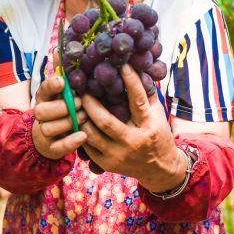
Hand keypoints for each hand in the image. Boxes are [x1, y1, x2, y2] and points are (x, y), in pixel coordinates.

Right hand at [32, 74, 86, 159]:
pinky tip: (83, 135)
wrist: (52, 136)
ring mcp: (45, 132)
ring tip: (84, 117)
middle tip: (79, 103)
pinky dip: (71, 142)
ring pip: (50, 128)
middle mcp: (41, 114)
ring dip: (68, 122)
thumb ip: (62, 71)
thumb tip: (59, 48)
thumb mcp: (63, 90)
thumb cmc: (63, 107)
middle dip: (62, 107)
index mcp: (44, 97)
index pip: (43, 89)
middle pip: (42, 111)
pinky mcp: (52, 148)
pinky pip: (58, 147)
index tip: (62, 82)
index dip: (51, 85)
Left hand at [80, 65, 184, 192]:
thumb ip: (147, 95)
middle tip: (82, 90)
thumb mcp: (158, 115)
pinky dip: (80, 133)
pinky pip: (87, 148)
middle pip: (106, 122)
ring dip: (81, 118)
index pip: (138, 101)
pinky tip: (77, 121)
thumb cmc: (158, 135)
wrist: (159, 168)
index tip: (122, 66)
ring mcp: (118, 155)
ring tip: (75, 105)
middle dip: (90, 104)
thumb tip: (136, 69)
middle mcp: (133, 142)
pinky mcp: (107, 164)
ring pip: (91, 136)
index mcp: (148, 126)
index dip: (131, 82)